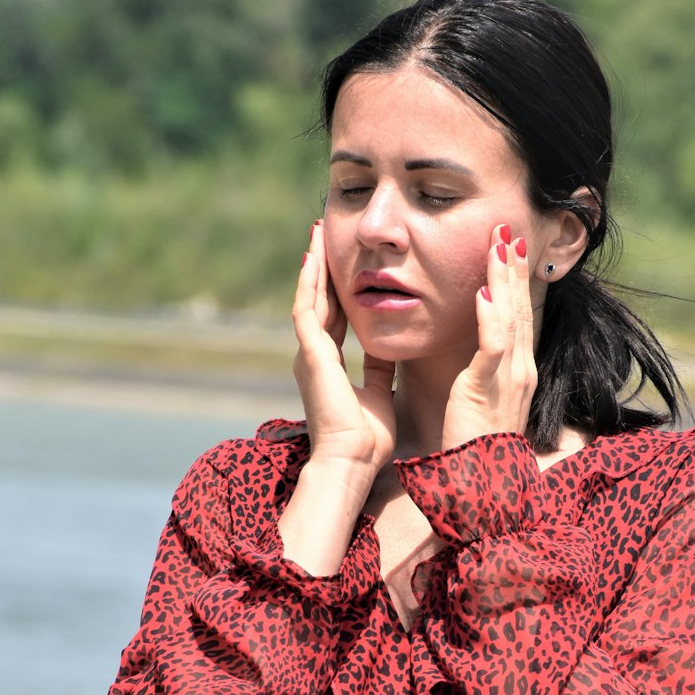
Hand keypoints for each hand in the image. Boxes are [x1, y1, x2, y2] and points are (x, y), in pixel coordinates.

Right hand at [292, 221, 397, 477]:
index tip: (345, 263)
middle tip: (325, 234)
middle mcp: (313, 356)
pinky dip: (309, 282)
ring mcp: (308, 354)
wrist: (351, 462)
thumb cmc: (366, 440)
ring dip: (313, 265)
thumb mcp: (378, 391)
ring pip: (308, 298)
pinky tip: (313, 256)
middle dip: (322, 268)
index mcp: (328, 365)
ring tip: (317, 232)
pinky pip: (306, 309)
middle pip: (317, 301)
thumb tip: (387, 344)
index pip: (332, 317)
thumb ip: (378, 366)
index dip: (337, 289)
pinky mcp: (310, 355)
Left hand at [441, 225, 537, 452]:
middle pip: (518, 308)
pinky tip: (483, 295)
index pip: (517, 317)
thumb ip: (479, 374)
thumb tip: (471, 353)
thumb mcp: (480, 401)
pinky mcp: (488, 389)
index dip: (513, 282)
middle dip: (512, 267)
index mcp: (518, 372)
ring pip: (509, 318)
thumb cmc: (475, 448)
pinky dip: (490, 320)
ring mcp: (509, 378)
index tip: (508, 250)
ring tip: (498, 246)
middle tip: (507, 229)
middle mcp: (520, 370)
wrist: (482, 484)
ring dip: (503, 280)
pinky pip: (493, 348)